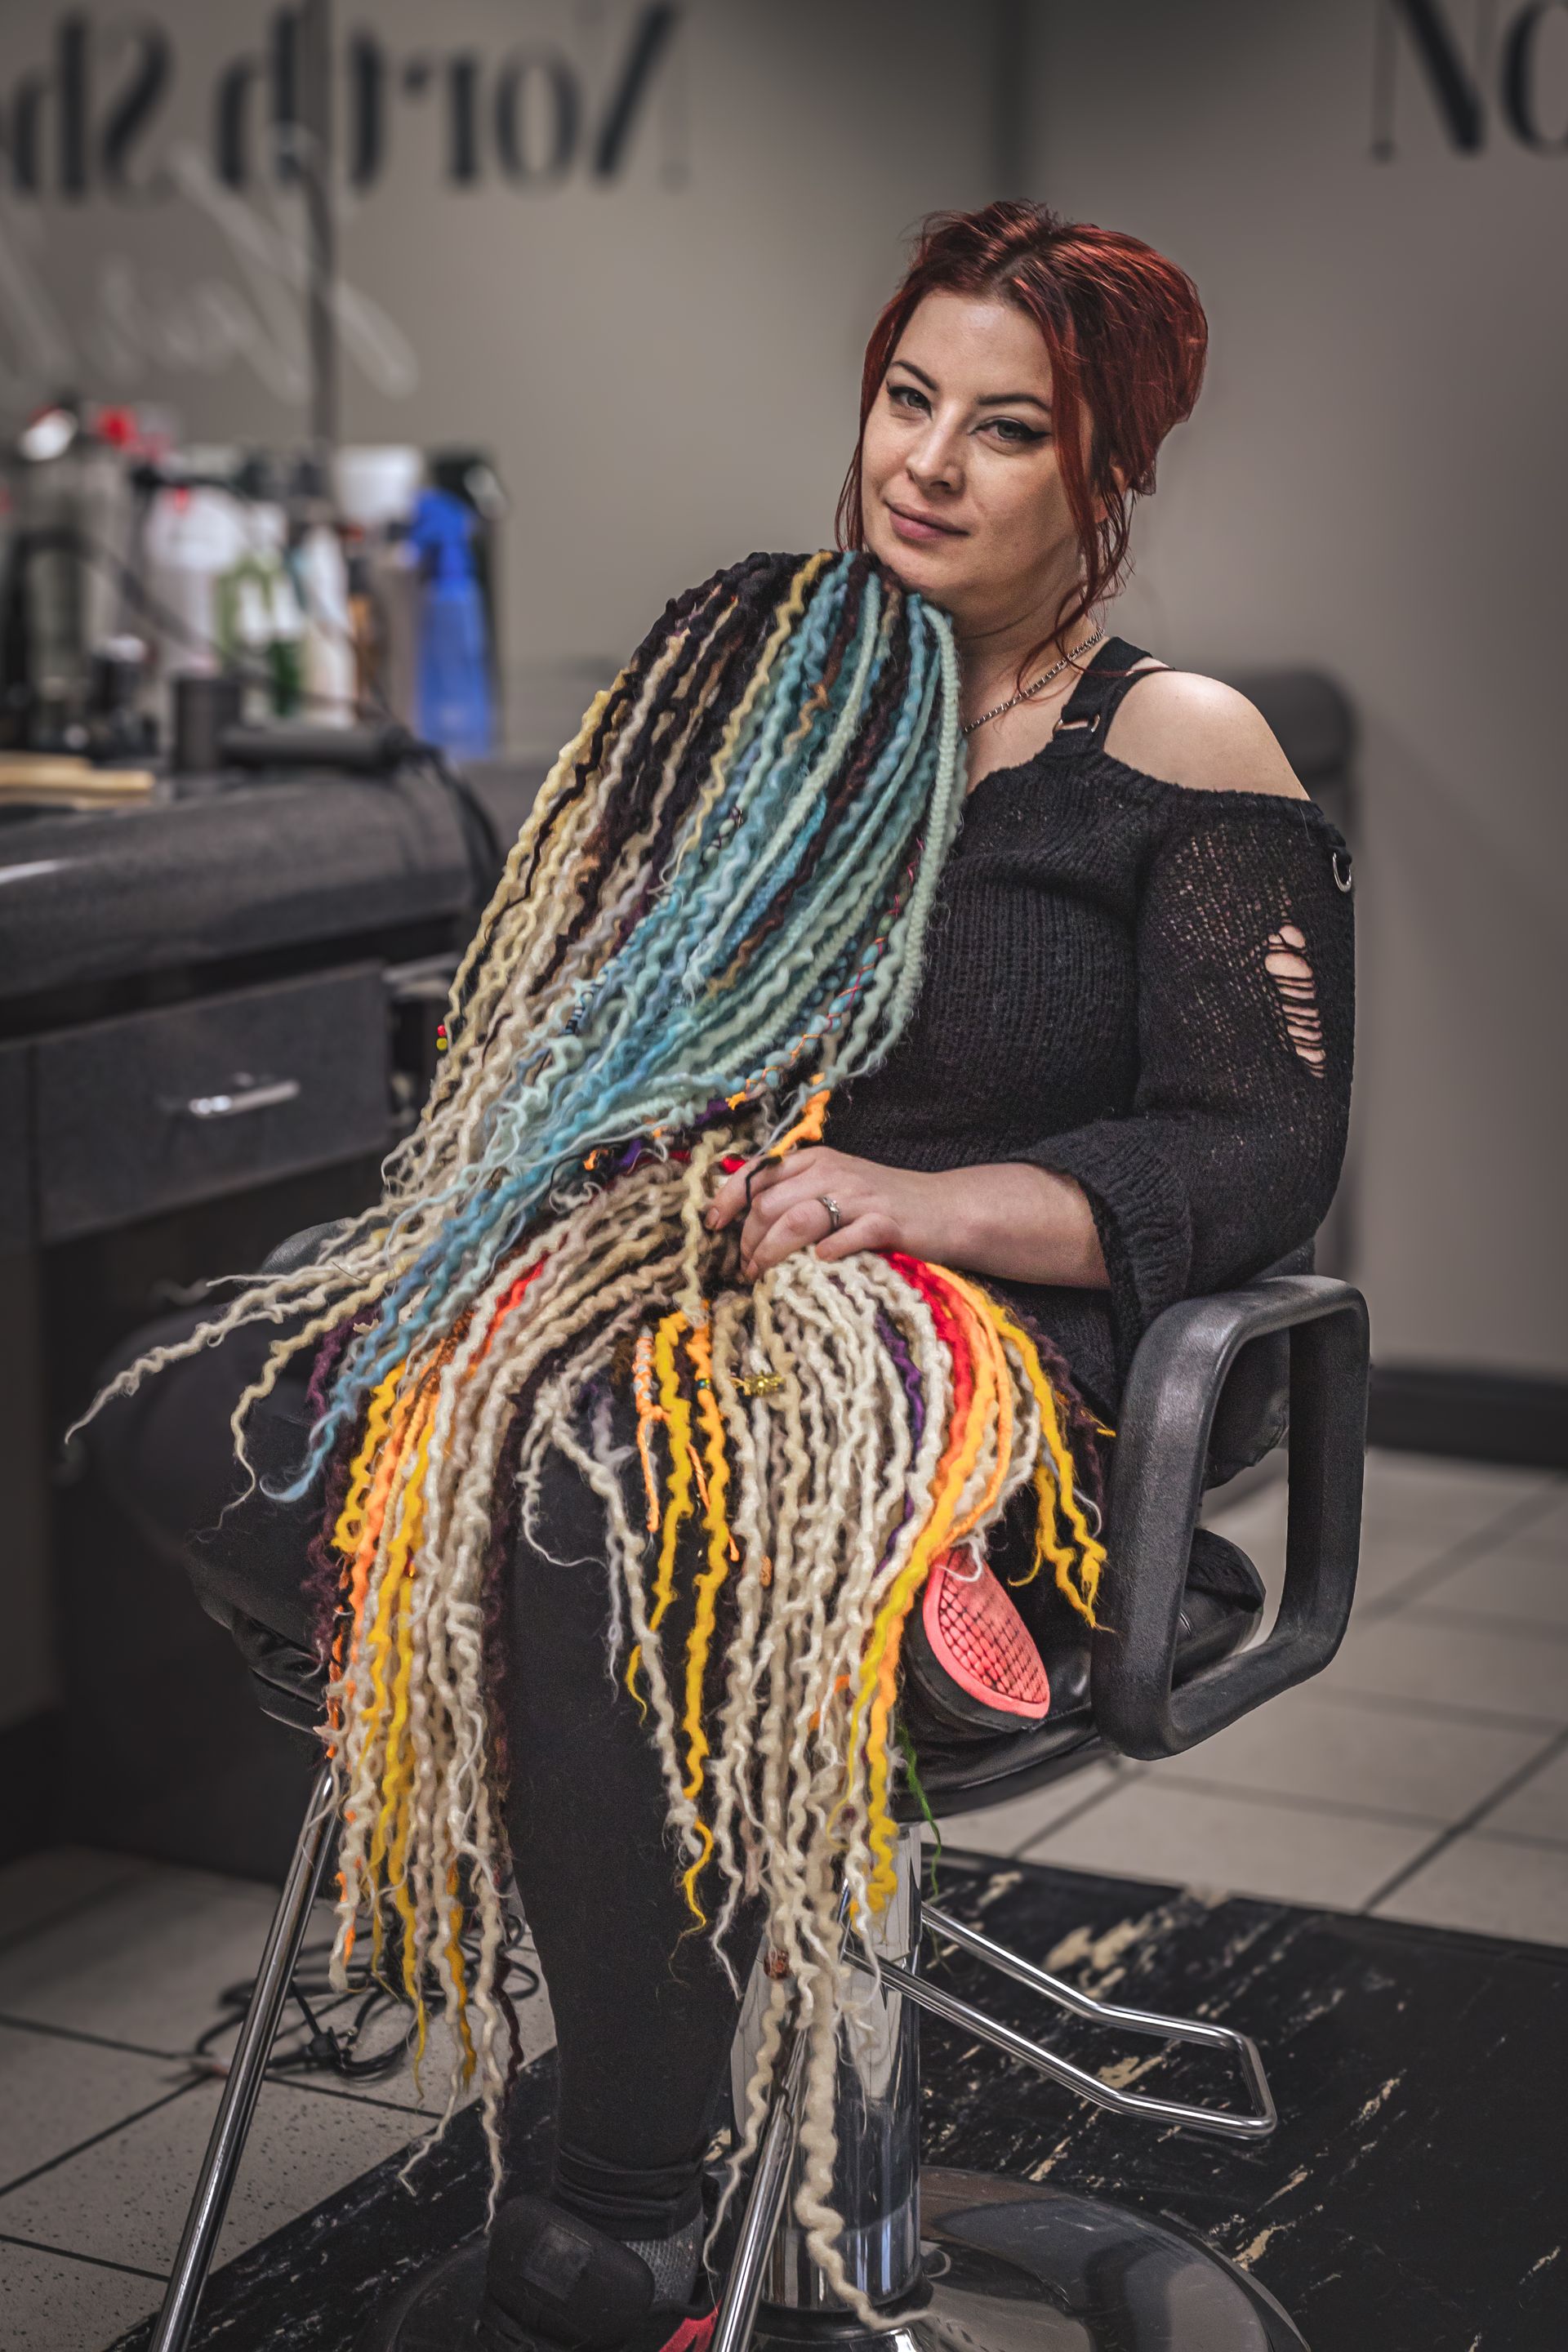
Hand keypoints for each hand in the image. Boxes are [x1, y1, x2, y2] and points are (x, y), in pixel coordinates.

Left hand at [705, 1147, 1108, 1289]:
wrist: (947, 1210)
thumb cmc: (882, 1207)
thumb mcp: (835, 1189)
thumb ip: (794, 1196)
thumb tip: (743, 1220)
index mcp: (815, 1160)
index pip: (757, 1174)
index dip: (728, 1199)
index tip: (713, 1226)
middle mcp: (833, 1171)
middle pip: (770, 1203)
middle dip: (748, 1240)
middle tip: (745, 1270)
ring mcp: (860, 1196)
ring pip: (798, 1219)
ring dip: (772, 1252)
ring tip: (762, 1276)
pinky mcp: (886, 1222)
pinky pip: (846, 1235)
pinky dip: (826, 1252)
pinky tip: (817, 1267)